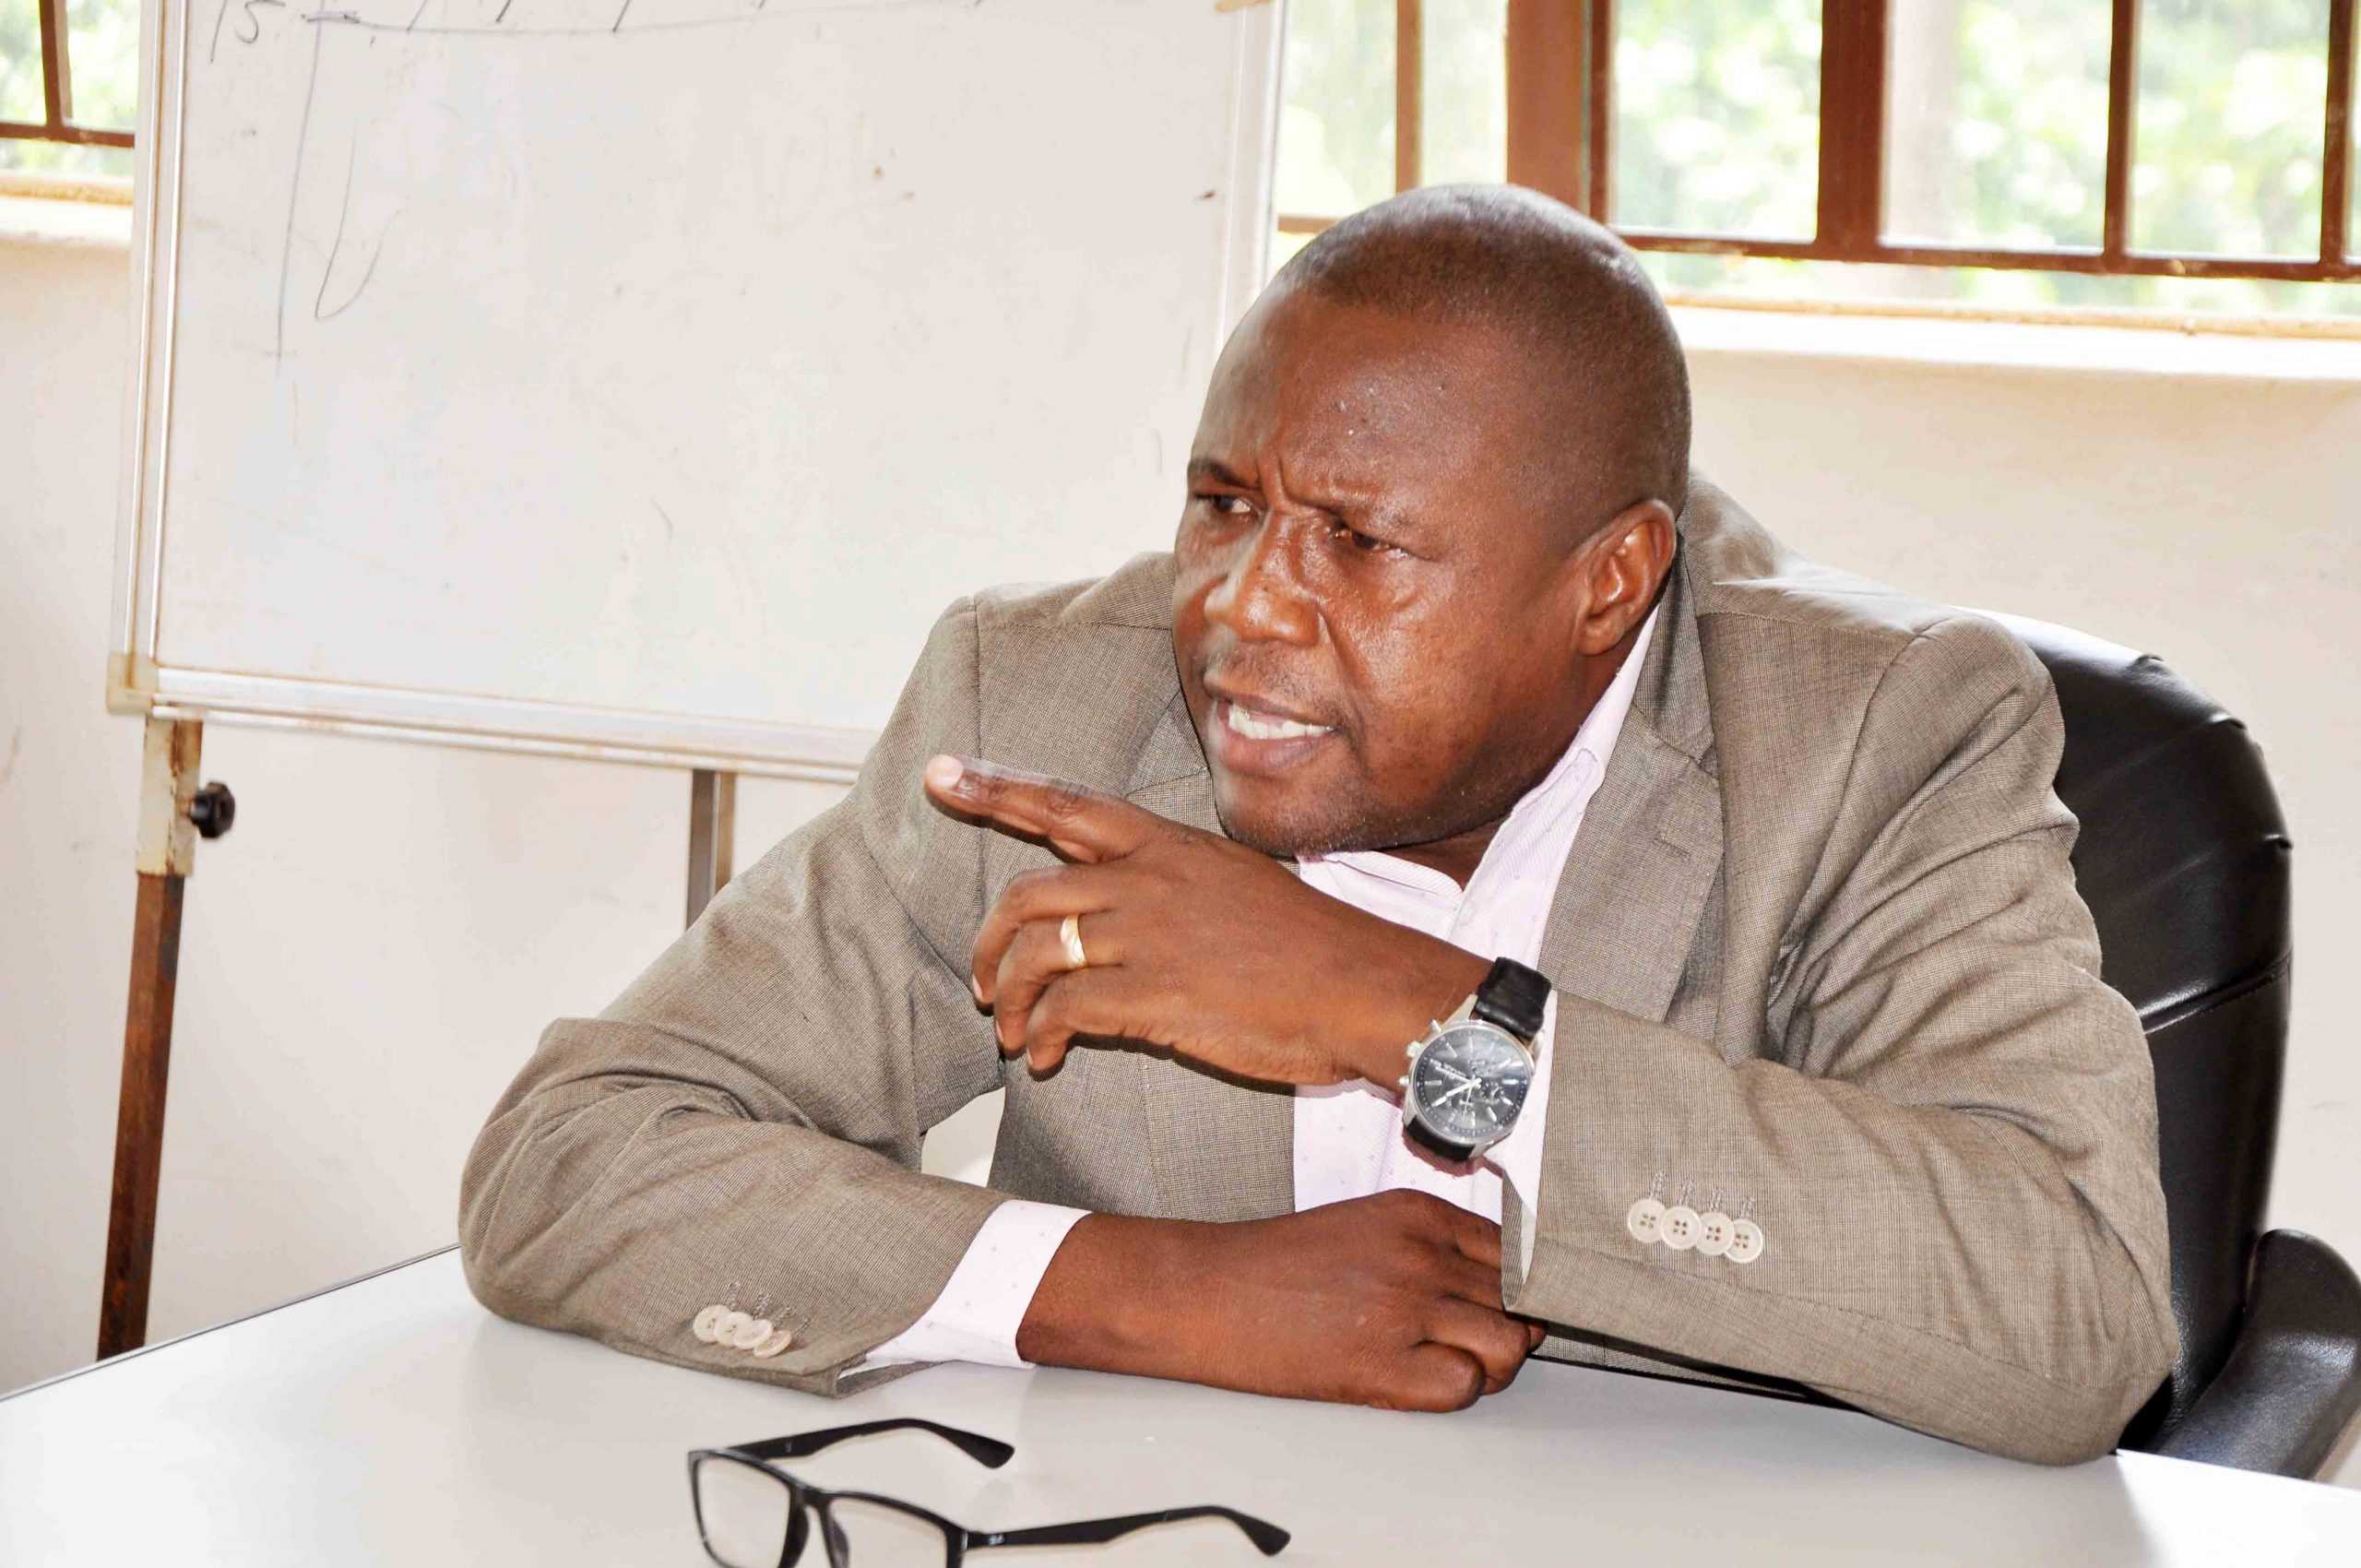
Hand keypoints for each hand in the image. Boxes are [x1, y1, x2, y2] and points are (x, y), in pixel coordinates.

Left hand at [923, 754, 1487, 1087]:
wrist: (1363, 988)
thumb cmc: (1310, 946)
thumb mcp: (1237, 883)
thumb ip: (1174, 884)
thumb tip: (1127, 904)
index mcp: (1167, 845)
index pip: (1064, 805)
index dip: (996, 791)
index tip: (941, 776)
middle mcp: (1147, 879)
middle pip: (1027, 895)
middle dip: (987, 943)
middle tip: (981, 983)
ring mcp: (1147, 936)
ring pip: (1034, 957)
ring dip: (1009, 1001)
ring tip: (1012, 1034)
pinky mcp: (1153, 995)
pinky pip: (1063, 1012)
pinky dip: (1040, 1037)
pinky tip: (1045, 1059)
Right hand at [1015, 1190, 1545, 1410]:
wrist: (1206, 1292)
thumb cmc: (1278, 1263)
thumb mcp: (1364, 1224)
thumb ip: (1431, 1242)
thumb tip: (1498, 1285)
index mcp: (1419, 1212)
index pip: (1517, 1251)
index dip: (1522, 1286)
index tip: (1509, 1304)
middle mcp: (1422, 1255)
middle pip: (1521, 1301)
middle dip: (1510, 1327)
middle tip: (1472, 1339)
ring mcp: (1406, 1310)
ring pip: (1508, 1347)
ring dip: (1492, 1363)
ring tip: (1450, 1363)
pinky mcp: (1382, 1365)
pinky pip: (1464, 1388)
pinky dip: (1455, 1391)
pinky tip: (1420, 1381)